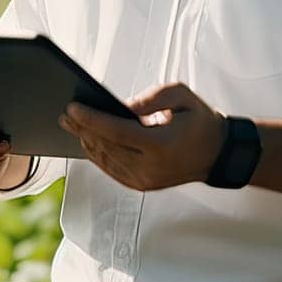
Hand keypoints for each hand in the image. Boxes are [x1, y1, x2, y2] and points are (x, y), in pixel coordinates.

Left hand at [59, 81, 227, 190]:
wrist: (217, 153)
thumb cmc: (199, 121)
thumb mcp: (180, 95)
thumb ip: (150, 98)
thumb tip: (121, 106)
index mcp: (161, 145)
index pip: (116, 132)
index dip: (91, 119)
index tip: (73, 108)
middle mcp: (150, 167)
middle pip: (106, 146)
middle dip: (83, 128)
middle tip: (64, 114)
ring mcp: (145, 180)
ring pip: (105, 160)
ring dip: (86, 141)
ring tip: (70, 124)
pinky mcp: (141, 186)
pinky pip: (111, 169)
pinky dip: (97, 155)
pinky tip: (87, 140)